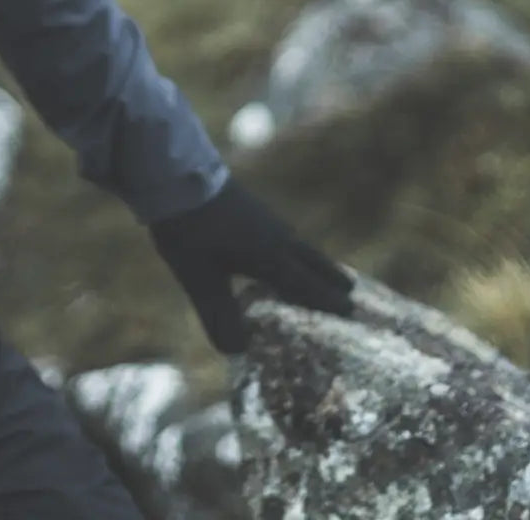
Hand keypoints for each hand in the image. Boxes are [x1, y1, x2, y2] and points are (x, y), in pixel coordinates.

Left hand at [150, 176, 353, 353]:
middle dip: (330, 278)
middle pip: (313, 261)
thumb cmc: (190, 231)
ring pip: (299, 245)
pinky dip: (294, 249)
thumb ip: (219, 316)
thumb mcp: (200, 280)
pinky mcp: (252, 208)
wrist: (177, 177)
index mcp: (271, 258)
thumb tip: (239, 352)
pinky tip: (281, 249)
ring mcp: (265, 219)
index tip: (352, 311)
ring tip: (322, 272)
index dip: (328, 301)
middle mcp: (277, 238)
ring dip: (314, 262)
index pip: (308, 285)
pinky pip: (285, 235)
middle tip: (350, 292)